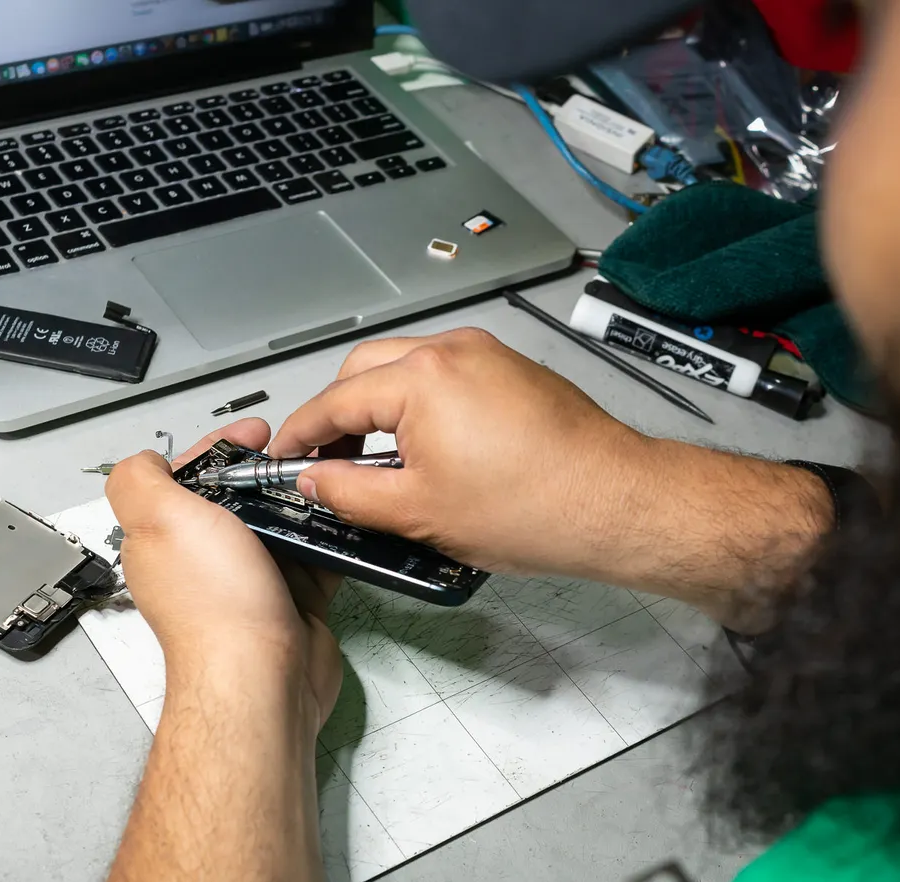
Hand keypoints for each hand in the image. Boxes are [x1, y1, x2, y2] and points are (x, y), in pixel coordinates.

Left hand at [106, 420, 342, 732]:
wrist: (262, 679)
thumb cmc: (215, 607)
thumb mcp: (160, 518)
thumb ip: (139, 480)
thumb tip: (142, 459)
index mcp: (167, 538)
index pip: (190, 477)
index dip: (222, 448)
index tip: (256, 434)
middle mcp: (205, 561)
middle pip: (239, 498)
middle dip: (269, 471)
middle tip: (301, 455)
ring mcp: (249, 582)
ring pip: (279, 525)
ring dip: (303, 500)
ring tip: (329, 477)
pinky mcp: (291, 602)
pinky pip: (314, 558)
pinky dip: (330, 538)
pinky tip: (345, 518)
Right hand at [271, 328, 653, 577]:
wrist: (616, 504)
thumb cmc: (539, 507)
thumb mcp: (419, 513)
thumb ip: (350, 493)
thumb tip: (315, 481)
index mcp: (422, 378)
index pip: (333, 400)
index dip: (299, 434)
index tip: (283, 458)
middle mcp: (453, 350)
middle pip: (364, 371)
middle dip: (338, 417)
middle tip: (329, 465)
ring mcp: (486, 355)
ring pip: (405, 370)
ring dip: (380, 410)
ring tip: (381, 466)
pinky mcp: (511, 370)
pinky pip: (445, 377)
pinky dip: (421, 407)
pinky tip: (427, 454)